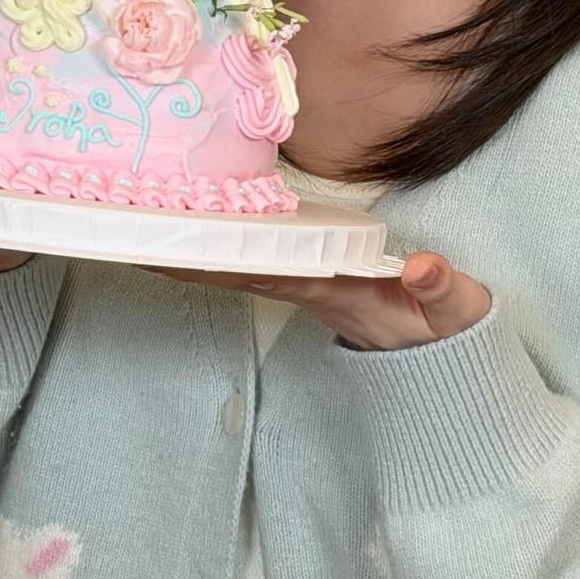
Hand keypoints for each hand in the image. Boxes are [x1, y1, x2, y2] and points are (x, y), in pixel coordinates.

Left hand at [152, 246, 489, 349]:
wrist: (443, 351)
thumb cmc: (444, 326)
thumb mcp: (455, 309)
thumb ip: (441, 287)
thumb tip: (423, 267)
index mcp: (334, 289)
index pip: (265, 272)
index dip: (218, 260)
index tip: (173, 247)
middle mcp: (307, 287)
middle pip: (233, 270)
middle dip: (183, 256)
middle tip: (124, 233)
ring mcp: (305, 284)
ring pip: (236, 267)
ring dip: (190, 253)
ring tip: (139, 228)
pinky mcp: (308, 277)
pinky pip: (253, 261)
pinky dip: (217, 249)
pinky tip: (189, 234)